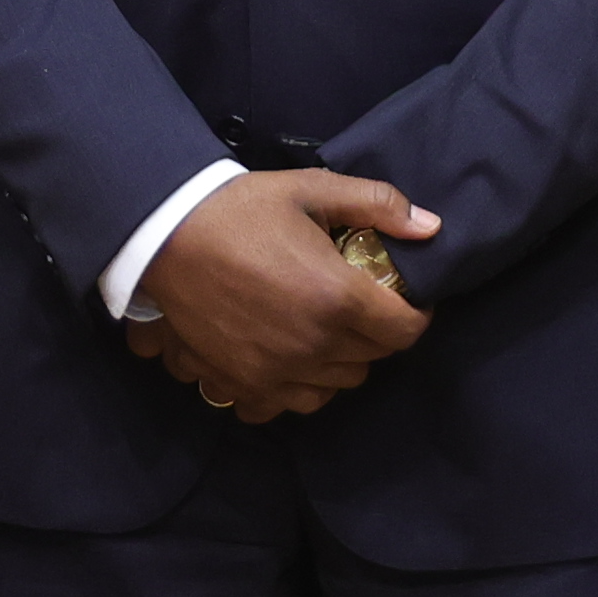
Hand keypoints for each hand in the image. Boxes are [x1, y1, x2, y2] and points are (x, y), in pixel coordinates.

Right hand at [138, 172, 438, 422]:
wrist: (166, 234)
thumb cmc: (242, 209)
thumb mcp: (313, 190)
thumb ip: (378, 205)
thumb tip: (431, 227)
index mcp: (339, 298)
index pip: (406, 331)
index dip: (415, 313)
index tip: (404, 297)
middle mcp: (314, 345)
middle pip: (373, 359)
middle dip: (376, 333)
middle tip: (358, 303)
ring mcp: (277, 371)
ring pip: (336, 386)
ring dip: (340, 362)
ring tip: (324, 329)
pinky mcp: (243, 384)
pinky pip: (287, 406)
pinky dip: (296, 388)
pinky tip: (289, 359)